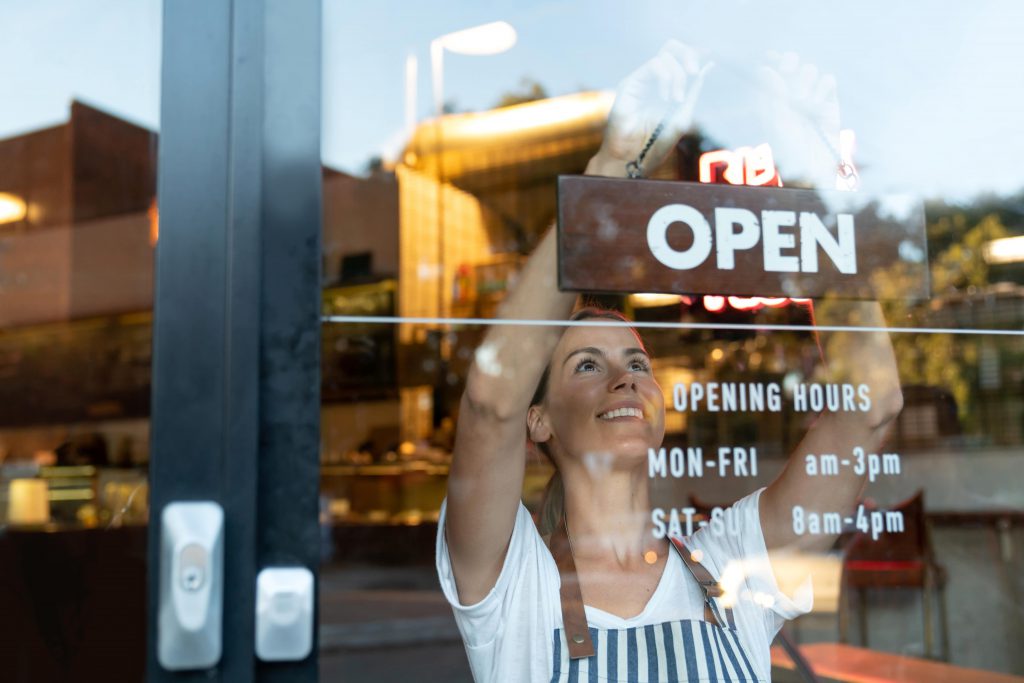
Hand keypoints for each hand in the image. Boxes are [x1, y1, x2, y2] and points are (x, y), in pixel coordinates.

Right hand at [587, 40, 710, 177]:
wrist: (635, 158)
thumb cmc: (656, 143)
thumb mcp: (683, 115)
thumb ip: (693, 90)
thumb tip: (708, 65)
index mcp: (666, 87)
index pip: (680, 59)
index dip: (694, 53)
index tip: (709, 53)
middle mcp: (652, 81)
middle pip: (671, 48)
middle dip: (688, 55)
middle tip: (693, 72)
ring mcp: (640, 81)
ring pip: (665, 56)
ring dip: (677, 76)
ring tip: (675, 100)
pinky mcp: (630, 83)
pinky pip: (655, 64)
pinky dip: (666, 78)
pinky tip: (666, 98)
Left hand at [757, 52, 841, 186]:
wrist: (814, 167)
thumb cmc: (789, 150)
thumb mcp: (777, 123)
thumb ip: (772, 95)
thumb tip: (765, 68)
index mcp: (771, 98)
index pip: (770, 68)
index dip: (772, 59)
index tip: (772, 57)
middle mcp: (790, 94)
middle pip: (791, 62)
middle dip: (790, 62)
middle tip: (789, 68)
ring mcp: (810, 95)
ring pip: (810, 69)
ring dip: (806, 82)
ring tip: (803, 104)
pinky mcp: (828, 100)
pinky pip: (828, 80)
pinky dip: (823, 89)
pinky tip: (817, 106)